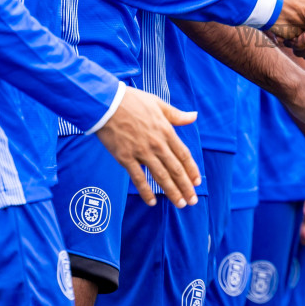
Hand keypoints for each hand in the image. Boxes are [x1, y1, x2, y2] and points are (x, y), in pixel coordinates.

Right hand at [97, 87, 201, 207]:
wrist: (107, 103)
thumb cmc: (132, 101)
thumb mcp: (158, 104)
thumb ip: (176, 114)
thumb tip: (194, 116)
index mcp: (166, 131)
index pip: (183, 155)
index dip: (191, 170)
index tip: (197, 183)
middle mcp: (157, 144)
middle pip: (175, 169)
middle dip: (185, 187)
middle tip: (192, 201)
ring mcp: (141, 152)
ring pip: (160, 176)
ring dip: (171, 191)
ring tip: (180, 204)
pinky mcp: (125, 157)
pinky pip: (138, 178)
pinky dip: (146, 191)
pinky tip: (152, 202)